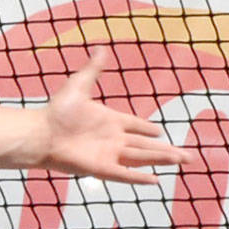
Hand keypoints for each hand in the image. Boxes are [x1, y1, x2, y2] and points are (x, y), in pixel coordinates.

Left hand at [34, 48, 187, 184]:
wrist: (41, 132)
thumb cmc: (56, 111)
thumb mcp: (79, 85)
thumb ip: (94, 69)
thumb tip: (102, 47)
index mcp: (109, 120)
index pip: (135, 125)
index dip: (148, 129)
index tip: (160, 132)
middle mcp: (112, 139)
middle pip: (146, 145)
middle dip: (168, 150)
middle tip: (188, 155)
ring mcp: (109, 154)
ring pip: (142, 157)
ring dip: (162, 160)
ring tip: (182, 161)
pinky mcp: (102, 168)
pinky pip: (125, 174)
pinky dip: (140, 178)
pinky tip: (156, 181)